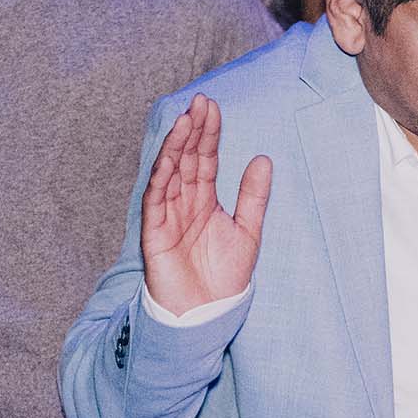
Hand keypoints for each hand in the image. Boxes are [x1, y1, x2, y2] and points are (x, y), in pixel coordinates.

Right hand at [142, 94, 271, 314]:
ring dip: (176, 147)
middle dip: (192, 131)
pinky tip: (169, 158)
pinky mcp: (154, 233)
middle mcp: (184, 203)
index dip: (208, 134)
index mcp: (205, 200)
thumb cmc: (224, 278)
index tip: (213, 108)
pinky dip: (161, 178)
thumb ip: (254, 197)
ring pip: (169, 173)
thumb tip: (263, 159)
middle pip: (187, 159)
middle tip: (200, 102)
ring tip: (185, 120)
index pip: (205, 159)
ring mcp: (167, 215)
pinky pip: (155, 200)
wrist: (207, 315)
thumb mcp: (248, 231)